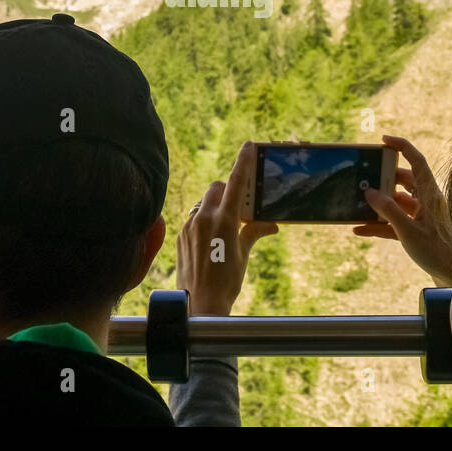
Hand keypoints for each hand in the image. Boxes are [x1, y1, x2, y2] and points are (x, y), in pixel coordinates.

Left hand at [175, 141, 278, 314]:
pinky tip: (209, 241)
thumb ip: (254, 232)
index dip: (243, 162)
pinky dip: (203, 220)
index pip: (236, 183)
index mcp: (224, 221)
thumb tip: (271, 224)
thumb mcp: (244, 255)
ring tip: (223, 228)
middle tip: (237, 207)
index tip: (248, 146)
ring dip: (215, 207)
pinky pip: (193, 217)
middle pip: (217, 187)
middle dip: (227, 191)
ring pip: (204, 202)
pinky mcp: (180, 234)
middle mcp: (204, 218)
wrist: (199, 304)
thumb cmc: (227, 281)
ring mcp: (189, 225)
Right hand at [353, 134, 451, 285]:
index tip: (383, 140)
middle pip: (401, 181)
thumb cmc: (438, 252)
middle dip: (381, 179)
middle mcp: (425, 201)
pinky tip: (359, 230)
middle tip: (362, 179)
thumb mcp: (409, 232)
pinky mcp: (414, 231)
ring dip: (376, 204)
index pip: (416, 161)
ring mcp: (419, 216)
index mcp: (430, 194)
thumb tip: (370, 192)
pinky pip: (392, 223)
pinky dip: (377, 225)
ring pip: (394, 202)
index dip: (401, 146)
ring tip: (356, 203)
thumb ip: (389, 211)